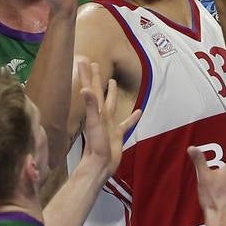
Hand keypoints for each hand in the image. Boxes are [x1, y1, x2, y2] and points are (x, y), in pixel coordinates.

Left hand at [77, 59, 141, 176]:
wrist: (100, 165)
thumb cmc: (96, 145)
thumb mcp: (94, 124)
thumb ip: (91, 106)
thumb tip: (85, 89)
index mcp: (97, 110)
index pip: (92, 88)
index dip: (89, 74)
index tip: (85, 60)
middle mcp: (103, 114)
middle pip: (99, 92)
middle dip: (96, 78)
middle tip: (94, 64)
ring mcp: (110, 123)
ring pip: (112, 104)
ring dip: (113, 93)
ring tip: (114, 81)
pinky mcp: (118, 134)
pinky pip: (126, 123)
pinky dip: (132, 117)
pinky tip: (139, 112)